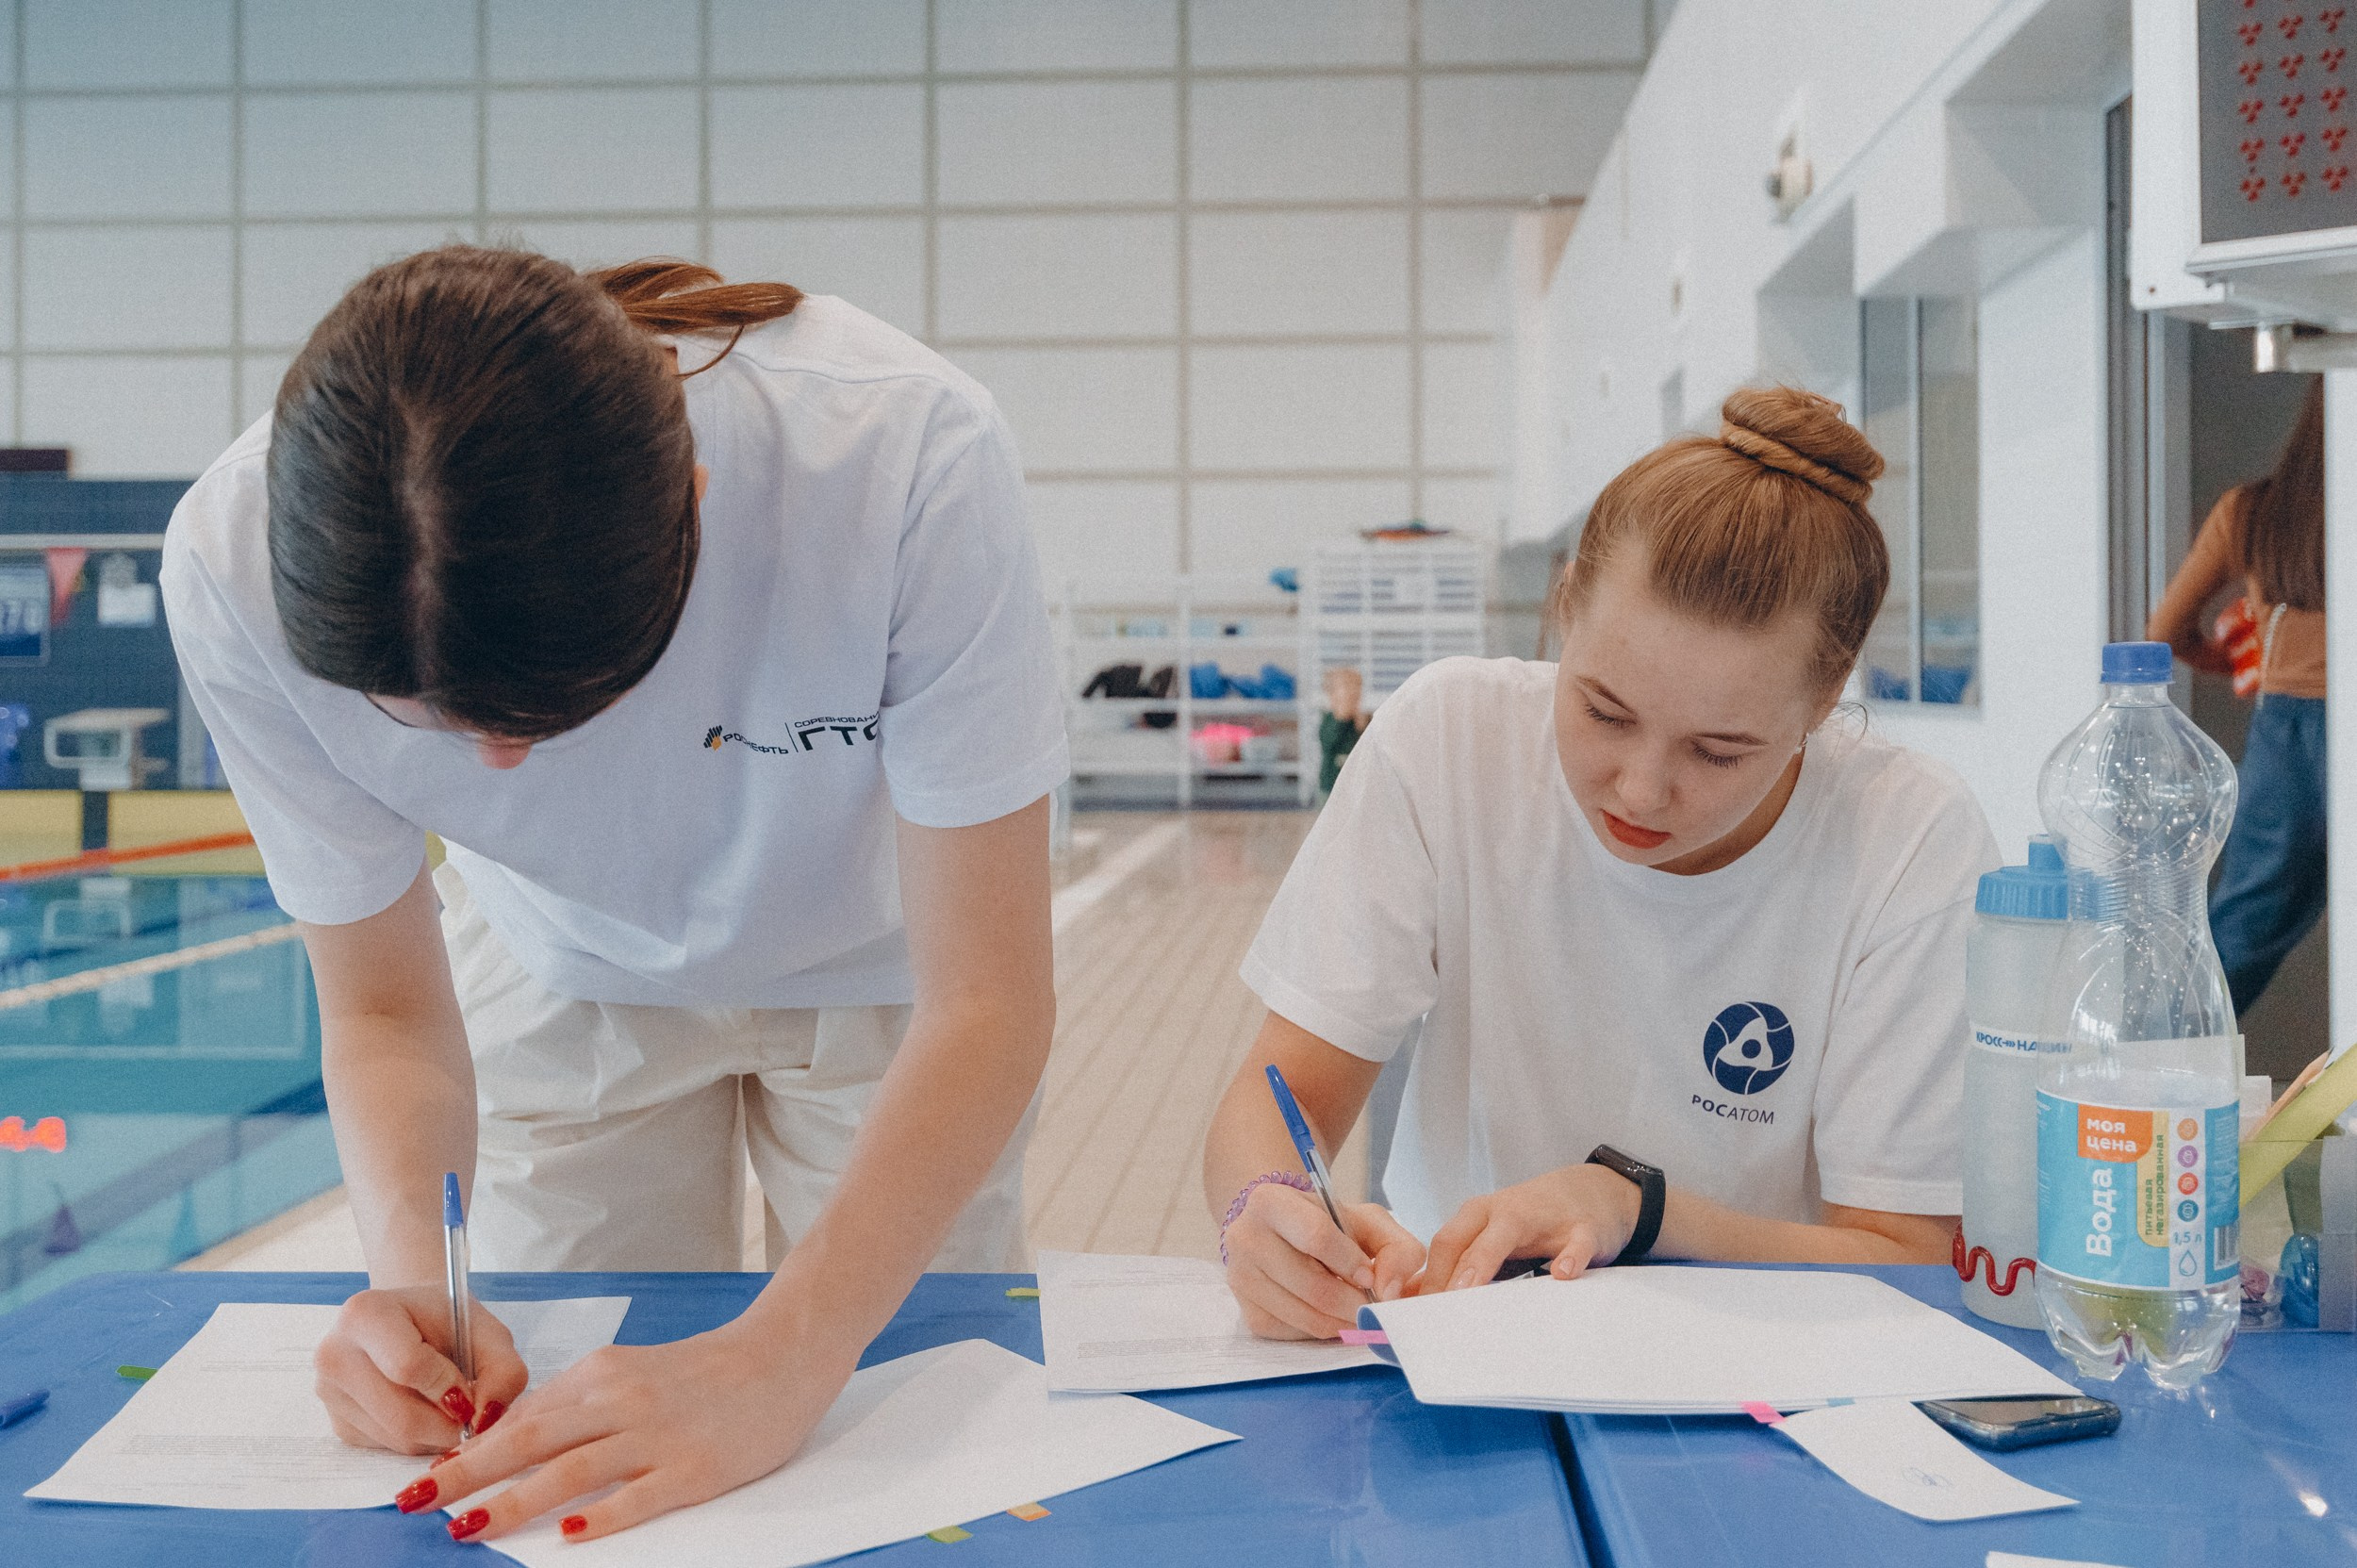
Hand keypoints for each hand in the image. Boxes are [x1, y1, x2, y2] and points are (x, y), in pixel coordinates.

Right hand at [315, 1286, 527, 1453]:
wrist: (410, 1319)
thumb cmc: (446, 1322)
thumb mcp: (486, 1331)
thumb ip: (502, 1369)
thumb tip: (485, 1418)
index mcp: (365, 1313)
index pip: (408, 1367)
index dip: (450, 1387)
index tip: (471, 1391)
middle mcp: (335, 1353)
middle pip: (401, 1415)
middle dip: (449, 1424)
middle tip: (471, 1412)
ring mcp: (329, 1392)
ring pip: (397, 1439)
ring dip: (436, 1434)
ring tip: (448, 1404)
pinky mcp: (337, 1423)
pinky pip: (387, 1448)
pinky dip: (418, 1440)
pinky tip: (424, 1409)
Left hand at [400, 1306, 858, 1543]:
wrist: (782, 1355)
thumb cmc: (705, 1371)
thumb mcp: (631, 1374)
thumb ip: (577, 1405)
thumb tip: (513, 1438)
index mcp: (602, 1375)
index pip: (523, 1418)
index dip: (470, 1452)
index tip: (427, 1480)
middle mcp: (622, 1401)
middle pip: (530, 1440)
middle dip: (466, 1474)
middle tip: (416, 1501)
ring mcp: (658, 1435)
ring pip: (573, 1471)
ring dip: (516, 1500)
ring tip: (470, 1527)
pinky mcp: (695, 1467)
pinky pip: (640, 1495)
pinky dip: (604, 1516)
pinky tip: (572, 1536)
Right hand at [1223, 1183, 1422, 1339]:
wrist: (1283, 1234)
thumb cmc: (1329, 1225)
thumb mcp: (1368, 1220)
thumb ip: (1396, 1248)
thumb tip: (1389, 1292)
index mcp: (1271, 1202)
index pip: (1316, 1237)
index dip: (1351, 1262)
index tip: (1371, 1276)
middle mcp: (1245, 1239)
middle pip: (1313, 1286)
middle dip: (1354, 1302)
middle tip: (1374, 1306)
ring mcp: (1241, 1280)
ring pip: (1306, 1316)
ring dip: (1343, 1321)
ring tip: (1357, 1310)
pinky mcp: (1247, 1314)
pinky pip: (1296, 1333)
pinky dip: (1323, 1328)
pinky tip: (1330, 1313)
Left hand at [1420, 1164, 1641, 1293]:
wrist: (1594, 1192)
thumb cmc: (1534, 1223)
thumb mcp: (1493, 1238)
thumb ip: (1460, 1265)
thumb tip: (1418, 1299)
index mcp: (1477, 1217)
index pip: (1442, 1247)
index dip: (1426, 1279)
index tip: (1414, 1315)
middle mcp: (1502, 1212)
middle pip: (1462, 1238)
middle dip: (1444, 1273)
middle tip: (1431, 1311)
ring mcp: (1542, 1217)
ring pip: (1506, 1232)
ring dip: (1484, 1260)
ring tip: (1469, 1290)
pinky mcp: (1583, 1228)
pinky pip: (1575, 1242)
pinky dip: (1569, 1257)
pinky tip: (1561, 1275)